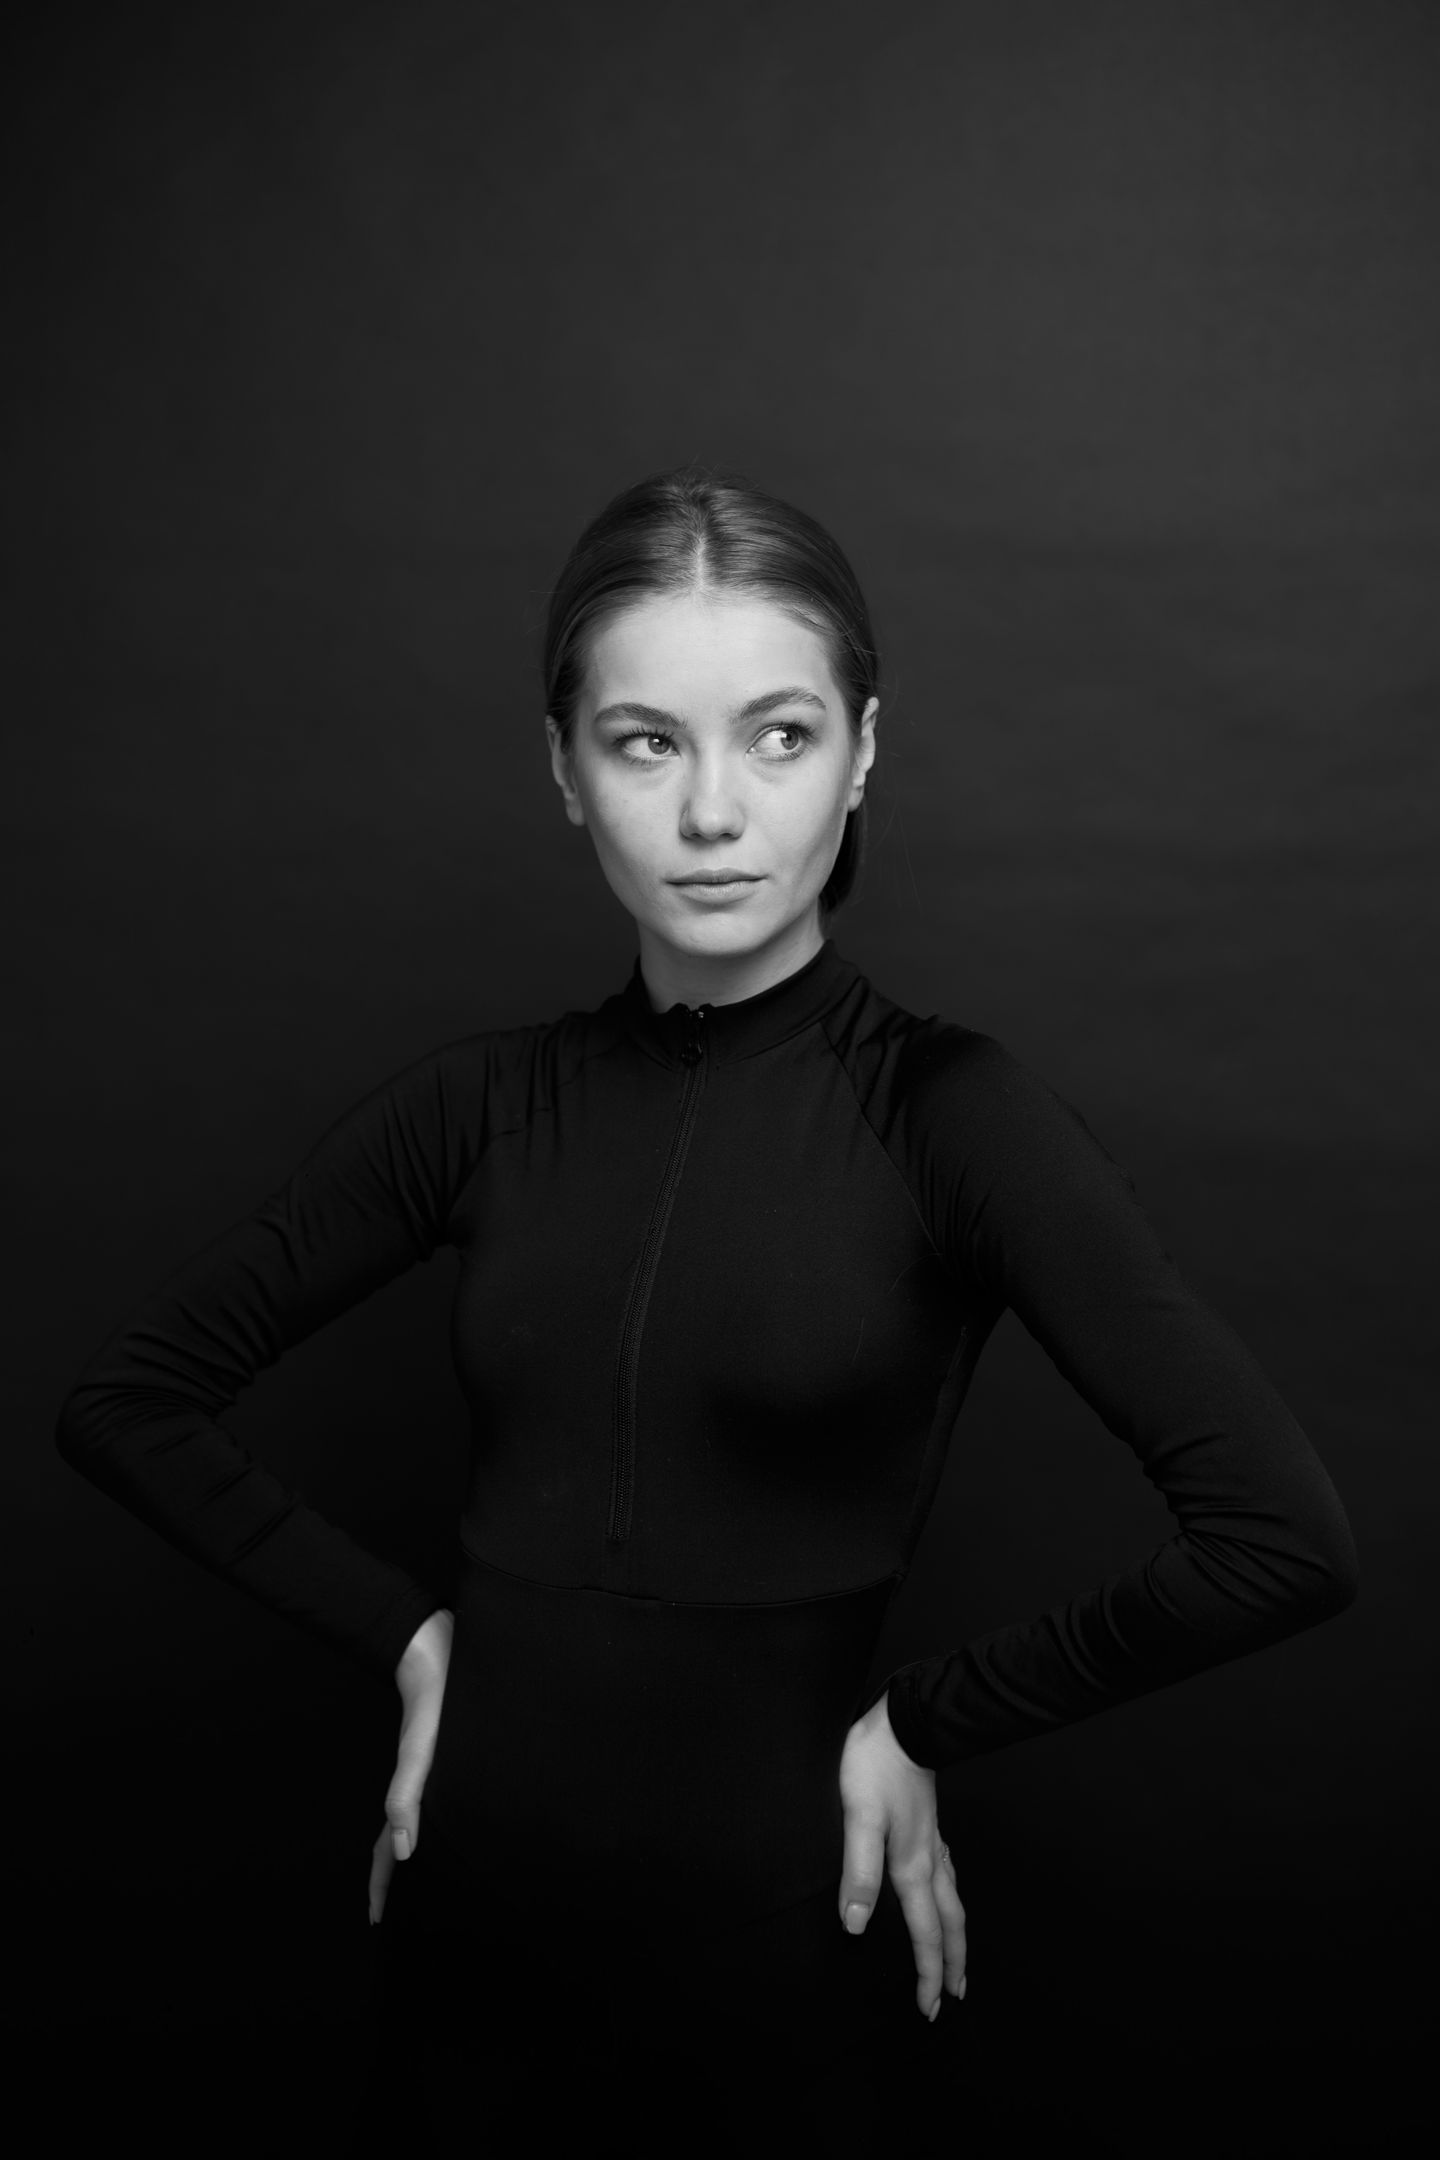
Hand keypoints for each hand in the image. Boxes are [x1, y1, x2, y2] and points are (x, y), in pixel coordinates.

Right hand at [368, 1607, 453, 1924]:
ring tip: (428, 1878)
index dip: (383, 1887)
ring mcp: (430, 1771)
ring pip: (418, 1822)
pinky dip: (436, 1820)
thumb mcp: (420, 1754)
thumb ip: (407, 1799)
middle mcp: (418, 1786)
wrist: (437, 1650)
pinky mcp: (446, 1754)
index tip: (378, 1920)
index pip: (389, 1852)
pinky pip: (435, 1800)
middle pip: (400, 1843)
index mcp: (410, 1792)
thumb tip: (402, 1854)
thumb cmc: (435, 1702)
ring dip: (418, 1852)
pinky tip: (454, 1822)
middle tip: (404, 1912)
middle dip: (399, 1878)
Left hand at [838, 1689, 966, 2020]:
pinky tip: (943, 1890)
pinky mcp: (927, 1822)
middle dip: (950, 1963)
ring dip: (955, 1933)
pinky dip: (949, 1898)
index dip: (926, 1973)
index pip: (925, 1932)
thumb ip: (859, 1871)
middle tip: (955, 1997)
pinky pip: (946, 1875)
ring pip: (952, 1899)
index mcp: (912, 1865)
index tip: (929, 2009)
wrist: (904, 1719)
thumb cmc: (876, 1764)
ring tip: (956, 1955)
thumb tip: (856, 1926)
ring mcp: (932, 1840)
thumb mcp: (858, 1817)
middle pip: (948, 1923)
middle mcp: (929, 1858)